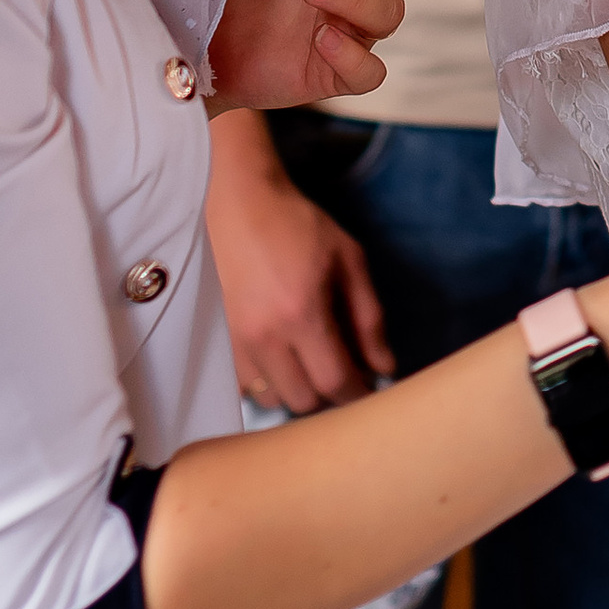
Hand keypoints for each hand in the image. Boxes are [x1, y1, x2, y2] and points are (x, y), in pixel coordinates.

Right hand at [205, 112, 395, 411]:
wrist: (242, 207)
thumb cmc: (301, 228)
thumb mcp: (350, 262)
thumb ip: (369, 318)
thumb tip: (384, 367)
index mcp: (302, 314)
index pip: (334, 381)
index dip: (359, 394)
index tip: (373, 389)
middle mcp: (267, 337)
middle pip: (304, 401)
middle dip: (330, 394)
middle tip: (345, 369)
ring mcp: (240, 342)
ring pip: (274, 399)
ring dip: (299, 390)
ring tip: (314, 363)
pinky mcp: (225, 341)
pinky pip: (249, 387)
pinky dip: (273, 383)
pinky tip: (287, 358)